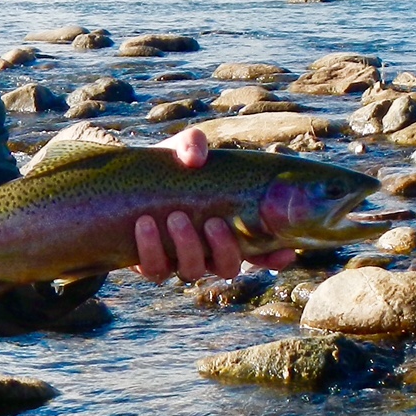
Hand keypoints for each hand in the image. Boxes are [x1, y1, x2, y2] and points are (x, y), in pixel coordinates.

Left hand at [135, 128, 296, 280]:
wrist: (130, 182)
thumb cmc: (169, 168)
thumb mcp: (183, 150)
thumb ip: (193, 143)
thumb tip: (195, 159)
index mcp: (230, 230)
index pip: (262, 254)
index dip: (276, 258)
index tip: (285, 249)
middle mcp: (210, 253)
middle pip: (228, 267)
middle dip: (223, 248)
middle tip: (212, 222)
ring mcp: (181, 261)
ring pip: (193, 271)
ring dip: (187, 247)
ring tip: (176, 218)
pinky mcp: (152, 265)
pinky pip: (155, 270)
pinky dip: (150, 249)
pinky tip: (145, 224)